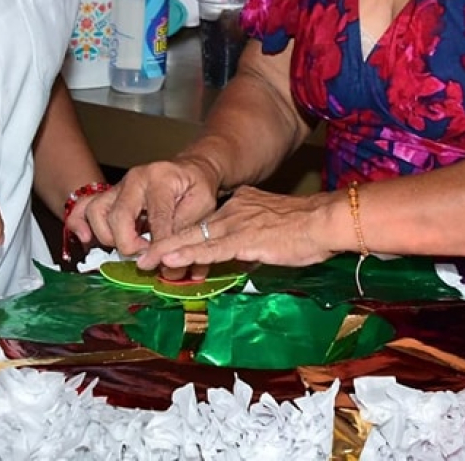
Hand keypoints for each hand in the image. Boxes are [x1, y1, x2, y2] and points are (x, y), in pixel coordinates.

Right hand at [74, 156, 220, 259]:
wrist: (189, 169)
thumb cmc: (197, 186)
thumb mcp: (203, 203)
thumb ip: (186, 227)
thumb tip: (170, 256)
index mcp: (160, 178)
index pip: (156, 217)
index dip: (158, 245)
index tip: (161, 263)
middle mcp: (134, 179)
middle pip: (118, 215)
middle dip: (129, 244)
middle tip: (145, 256)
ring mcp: (118, 186)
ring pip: (96, 211)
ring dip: (108, 237)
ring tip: (128, 248)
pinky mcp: (108, 195)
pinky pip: (83, 206)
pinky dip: (79, 224)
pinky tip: (85, 240)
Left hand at [134, 186, 340, 272]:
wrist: (324, 221)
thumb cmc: (307, 229)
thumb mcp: (272, 230)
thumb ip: (253, 239)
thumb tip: (243, 255)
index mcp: (241, 204)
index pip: (206, 221)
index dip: (183, 235)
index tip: (163, 247)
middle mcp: (233, 210)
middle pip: (192, 228)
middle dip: (164, 243)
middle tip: (140, 254)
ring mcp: (236, 224)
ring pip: (194, 238)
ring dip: (167, 252)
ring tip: (143, 261)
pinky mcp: (244, 239)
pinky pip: (210, 249)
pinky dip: (188, 255)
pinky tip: (169, 260)